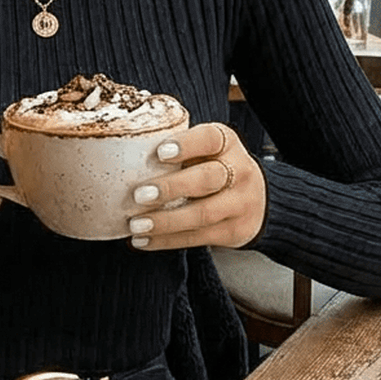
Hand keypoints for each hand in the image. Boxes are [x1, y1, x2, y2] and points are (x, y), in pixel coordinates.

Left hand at [126, 121, 265, 251]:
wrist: (257, 199)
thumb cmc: (215, 167)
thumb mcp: (206, 150)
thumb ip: (178, 149)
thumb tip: (123, 152)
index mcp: (227, 143)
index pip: (210, 139)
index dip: (186, 145)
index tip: (159, 153)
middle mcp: (239, 171)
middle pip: (208, 178)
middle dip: (171, 187)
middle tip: (139, 195)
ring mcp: (240, 203)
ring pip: (203, 214)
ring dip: (166, 221)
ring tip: (136, 224)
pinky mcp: (234, 231)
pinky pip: (198, 237)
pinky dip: (167, 241)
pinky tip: (144, 240)